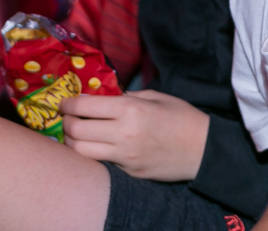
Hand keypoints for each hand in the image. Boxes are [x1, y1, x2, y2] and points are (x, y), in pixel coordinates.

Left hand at [60, 90, 209, 181]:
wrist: (203, 149)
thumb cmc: (182, 117)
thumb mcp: (156, 97)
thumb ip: (128, 97)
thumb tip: (104, 98)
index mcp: (130, 110)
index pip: (85, 107)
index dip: (68, 104)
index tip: (64, 102)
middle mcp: (123, 134)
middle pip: (77, 130)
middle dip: (66, 122)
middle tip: (68, 118)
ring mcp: (124, 157)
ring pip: (81, 152)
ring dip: (73, 142)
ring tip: (76, 134)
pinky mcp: (128, 172)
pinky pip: (100, 163)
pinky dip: (91, 154)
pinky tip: (94, 147)